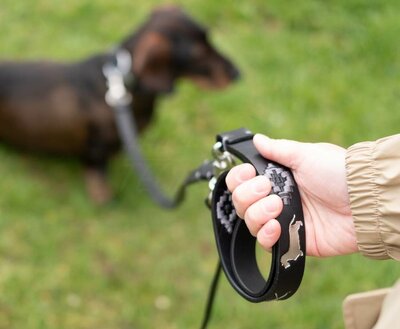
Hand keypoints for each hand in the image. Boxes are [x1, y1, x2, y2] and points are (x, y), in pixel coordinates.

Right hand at [225, 134, 357, 256]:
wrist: (362, 201)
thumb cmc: (338, 173)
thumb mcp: (305, 154)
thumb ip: (277, 149)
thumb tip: (257, 139)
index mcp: (277, 178)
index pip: (243, 181)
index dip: (239, 179)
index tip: (248, 173)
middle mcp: (276, 199)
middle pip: (240, 202)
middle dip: (248, 195)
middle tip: (268, 188)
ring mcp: (282, 221)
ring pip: (250, 222)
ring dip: (257, 213)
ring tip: (278, 206)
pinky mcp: (291, 241)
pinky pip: (265, 243)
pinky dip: (266, 235)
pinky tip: (276, 226)